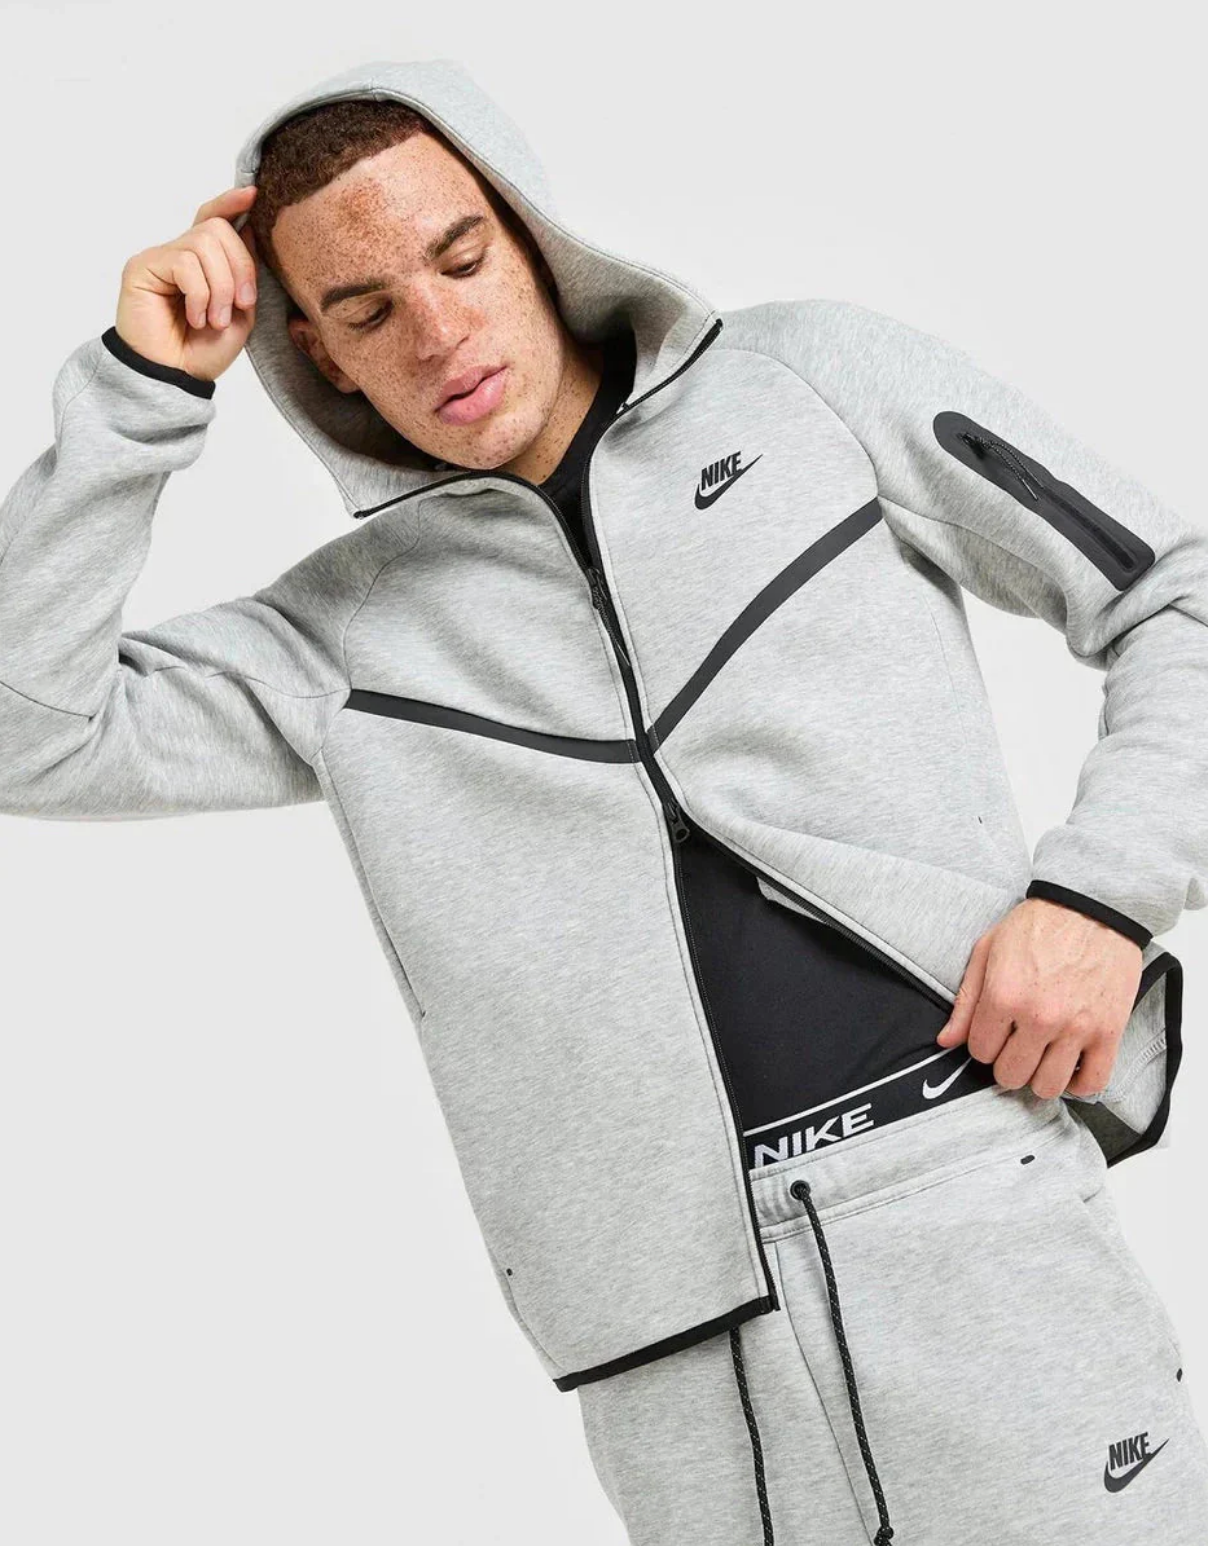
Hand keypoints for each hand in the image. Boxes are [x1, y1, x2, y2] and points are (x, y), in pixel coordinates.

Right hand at [114, 184, 260, 383]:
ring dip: (220, 288)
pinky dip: (199, 294)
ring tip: (213, 320)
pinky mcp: (142, 267)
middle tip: (240, 305)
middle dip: (240, 267)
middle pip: (218, 229)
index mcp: (202, 263)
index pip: (214, 218)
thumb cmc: (203, 351)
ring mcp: (160, 258)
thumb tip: (248, 229)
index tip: (254, 195)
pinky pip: (185, 263)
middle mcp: (179, 254)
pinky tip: (194, 317)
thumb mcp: (239, 313)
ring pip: (204, 244)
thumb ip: (245, 275)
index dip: (231, 203)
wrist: (174, 378)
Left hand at [935, 896, 1143, 1099]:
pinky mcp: (1109, 1032)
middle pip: (1010, 1074)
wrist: (1093, 906)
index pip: (980, 1051)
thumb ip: (967, 1000)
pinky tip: (1069, 1067)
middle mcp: (1039, 1017)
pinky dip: (1078, 1084)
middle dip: (1007, 1063)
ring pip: (1047, 1086)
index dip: (984, 1044)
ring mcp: (1076, 1027)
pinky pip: (1093, 1082)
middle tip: (1016, 1046)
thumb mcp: (989, 950)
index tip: (994, 1032)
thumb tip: (946, 1041)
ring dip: (1039, 1077)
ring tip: (1041, 1058)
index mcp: (1004, 995)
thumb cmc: (1039, 924)